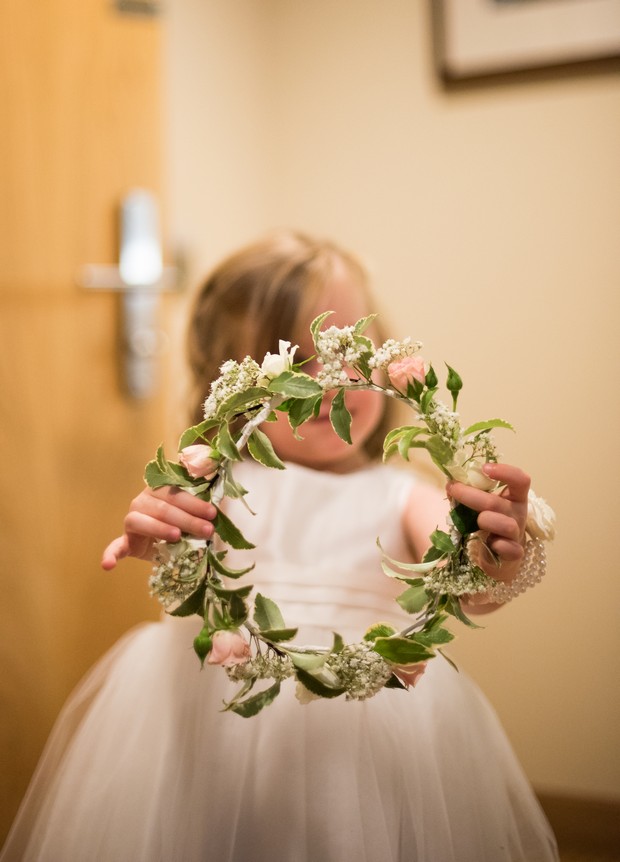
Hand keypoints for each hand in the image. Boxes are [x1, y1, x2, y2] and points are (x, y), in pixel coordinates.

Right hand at [101, 486, 216, 570]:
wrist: (156, 541)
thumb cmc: (176, 523)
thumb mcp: (187, 515)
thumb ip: (197, 510)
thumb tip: (217, 513)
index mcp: (158, 491)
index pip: (176, 495)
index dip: (194, 504)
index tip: (212, 514)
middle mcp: (141, 502)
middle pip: (163, 508)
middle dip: (187, 519)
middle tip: (207, 530)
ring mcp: (131, 521)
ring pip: (142, 521)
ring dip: (159, 528)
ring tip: (177, 537)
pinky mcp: (125, 541)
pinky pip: (116, 547)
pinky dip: (110, 554)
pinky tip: (108, 565)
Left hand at [446, 462, 529, 581]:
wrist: (497, 557)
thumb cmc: (488, 525)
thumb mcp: (479, 506)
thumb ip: (468, 493)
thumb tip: (450, 481)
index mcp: (513, 498)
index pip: (519, 480)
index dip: (505, 472)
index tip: (484, 468)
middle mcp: (518, 514)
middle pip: (498, 502)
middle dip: (471, 495)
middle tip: (453, 489)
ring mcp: (517, 535)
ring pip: (506, 524)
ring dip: (487, 520)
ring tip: (476, 521)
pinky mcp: (514, 554)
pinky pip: (510, 549)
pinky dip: (498, 545)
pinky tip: (489, 543)